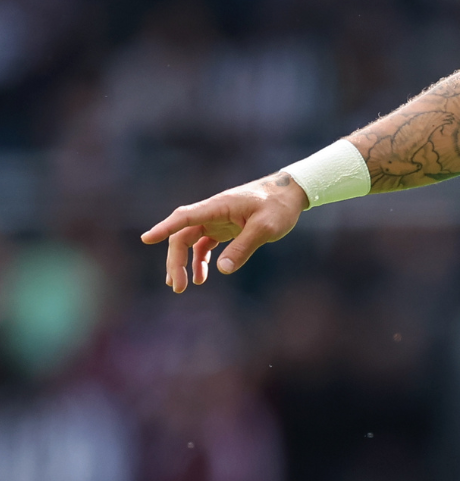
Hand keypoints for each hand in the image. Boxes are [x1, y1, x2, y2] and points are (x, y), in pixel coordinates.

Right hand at [140, 172, 307, 291]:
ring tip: (183, 286)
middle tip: (178, 286)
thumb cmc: (279, 206)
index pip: (184, 217)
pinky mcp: (224, 227)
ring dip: (184, 263)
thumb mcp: (266, 227)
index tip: (147, 239)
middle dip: (176, 261)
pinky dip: (200, 260)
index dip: (164, 228)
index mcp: (218, 206)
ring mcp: (217, 220)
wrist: (291, 193)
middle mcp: (212, 212)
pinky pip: (204, 244)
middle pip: (182, 236)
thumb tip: (222, 270)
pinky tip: (201, 276)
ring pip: (189, 241)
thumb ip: (244, 247)